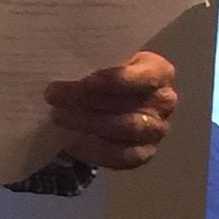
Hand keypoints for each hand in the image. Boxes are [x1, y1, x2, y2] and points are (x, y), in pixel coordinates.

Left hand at [46, 51, 177, 171]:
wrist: (111, 103)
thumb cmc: (107, 76)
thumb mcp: (106, 61)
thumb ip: (95, 62)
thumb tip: (62, 64)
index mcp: (159, 71)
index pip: (137, 77)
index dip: (106, 81)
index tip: (78, 81)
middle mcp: (164, 101)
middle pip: (128, 105)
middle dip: (87, 102)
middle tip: (54, 97)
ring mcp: (157, 129)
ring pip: (126, 130)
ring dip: (87, 124)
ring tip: (58, 116)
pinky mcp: (145, 153)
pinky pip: (122, 157)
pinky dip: (94, 150)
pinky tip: (70, 141)